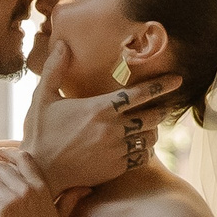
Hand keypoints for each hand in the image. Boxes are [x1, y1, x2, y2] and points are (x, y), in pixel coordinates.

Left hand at [0, 149, 65, 216]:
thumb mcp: (61, 216)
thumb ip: (70, 198)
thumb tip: (86, 189)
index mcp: (41, 187)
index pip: (23, 158)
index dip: (9, 153)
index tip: (1, 153)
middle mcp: (27, 190)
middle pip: (1, 168)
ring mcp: (13, 200)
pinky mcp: (0, 213)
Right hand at [21, 40, 184, 192]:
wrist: (39, 173)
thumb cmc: (40, 134)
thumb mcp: (42, 98)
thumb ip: (54, 69)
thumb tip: (62, 43)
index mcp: (99, 108)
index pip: (139, 93)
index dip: (161, 85)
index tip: (178, 79)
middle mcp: (112, 129)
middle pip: (152, 115)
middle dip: (163, 109)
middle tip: (167, 105)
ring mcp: (116, 150)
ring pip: (149, 138)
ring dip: (153, 131)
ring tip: (151, 127)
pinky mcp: (115, 168)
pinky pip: (141, 157)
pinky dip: (145, 150)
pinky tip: (141, 146)